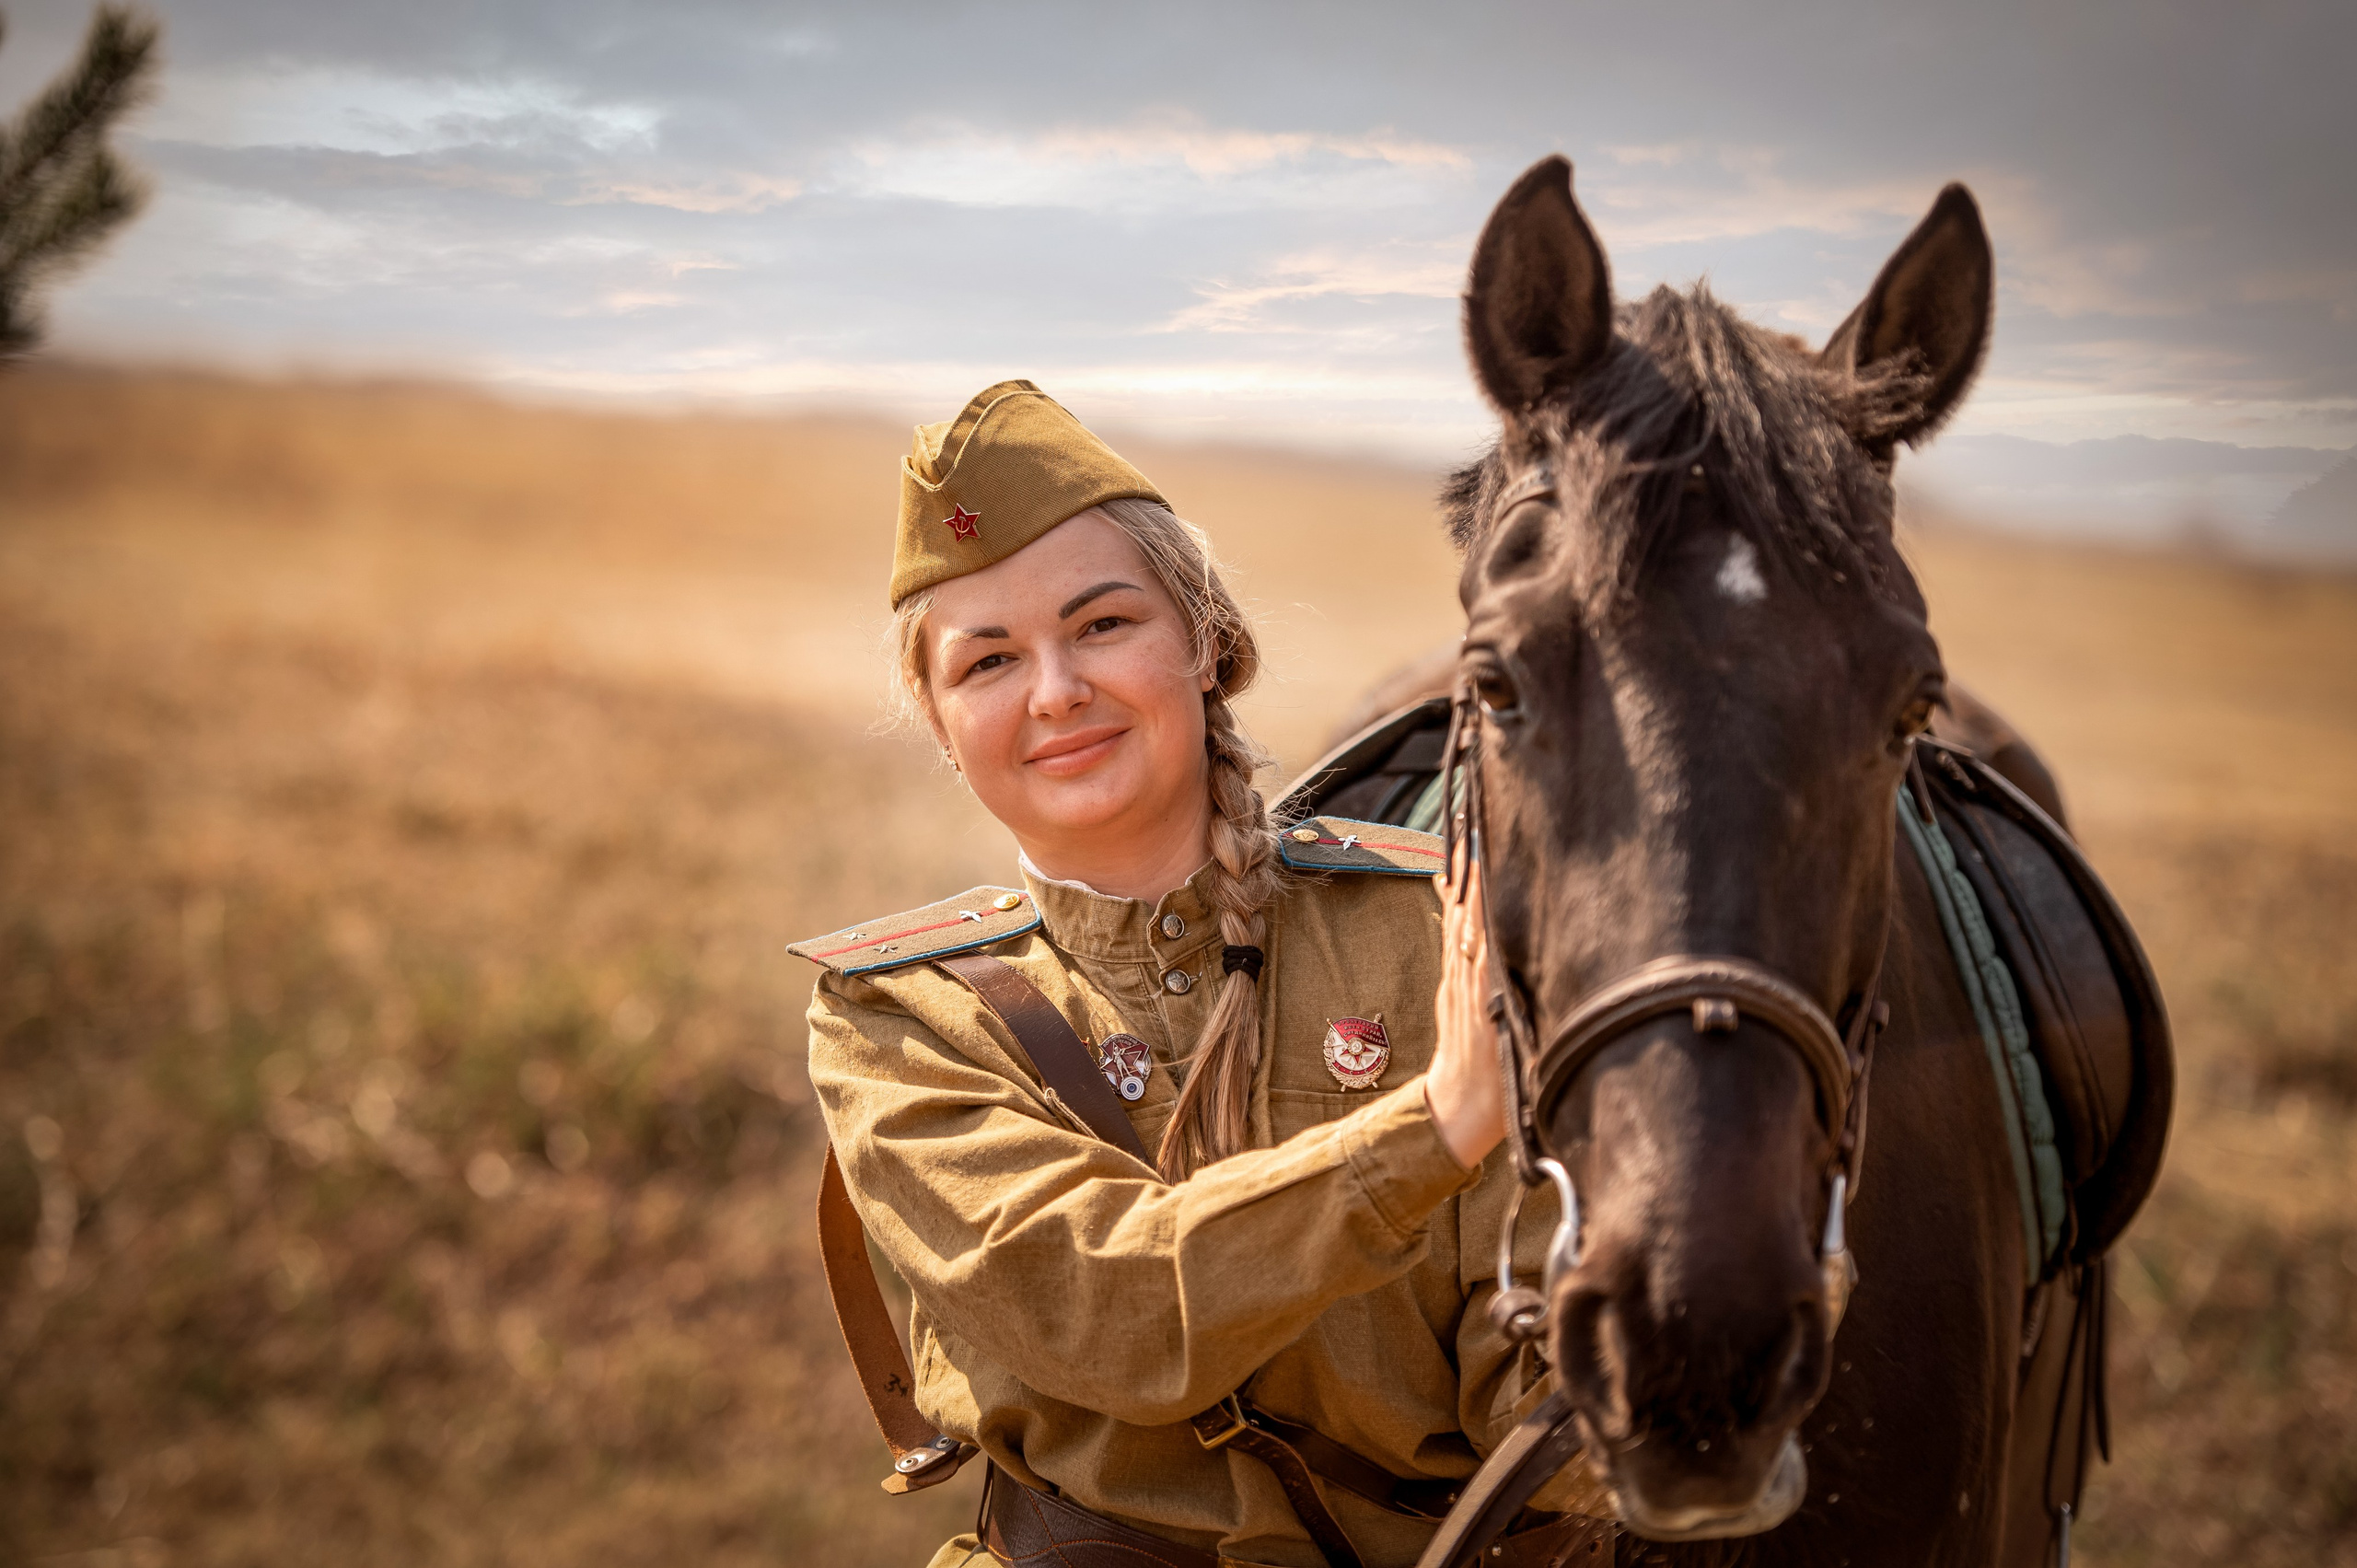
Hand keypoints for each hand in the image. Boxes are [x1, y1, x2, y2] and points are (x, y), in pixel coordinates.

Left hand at [1425, 854, 1506, 1167]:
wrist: (1460, 1112)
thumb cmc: (1501, 1090)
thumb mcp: (1520, 1056)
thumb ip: (1522, 1016)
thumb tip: (1530, 972)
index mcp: (1486, 995)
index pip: (1484, 930)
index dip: (1485, 892)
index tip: (1490, 852)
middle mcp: (1467, 981)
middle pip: (1469, 915)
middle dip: (1474, 871)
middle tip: (1476, 823)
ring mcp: (1455, 983)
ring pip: (1457, 920)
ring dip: (1460, 879)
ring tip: (1461, 836)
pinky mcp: (1450, 988)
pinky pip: (1449, 937)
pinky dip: (1448, 906)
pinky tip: (1446, 878)